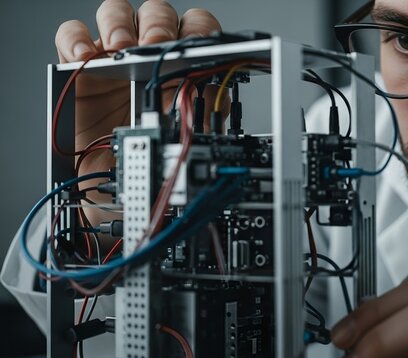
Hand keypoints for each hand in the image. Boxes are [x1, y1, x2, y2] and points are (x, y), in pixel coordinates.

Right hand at [55, 0, 222, 159]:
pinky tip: (84, 57)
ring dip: (119, 23)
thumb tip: (217, 84)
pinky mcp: (80, 63)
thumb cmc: (155, 145)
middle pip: (156, 13)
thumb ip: (204, 102)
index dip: (194, 29)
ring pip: (115, 12)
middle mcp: (148, 51)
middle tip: (155, 43)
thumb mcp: (188, 125)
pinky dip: (75, 39)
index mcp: (181, 60)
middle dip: (158, 23)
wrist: (121, 173)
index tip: (190, 45)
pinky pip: (71, 34)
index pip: (193, 26)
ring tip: (120, 47)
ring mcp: (114, 53)